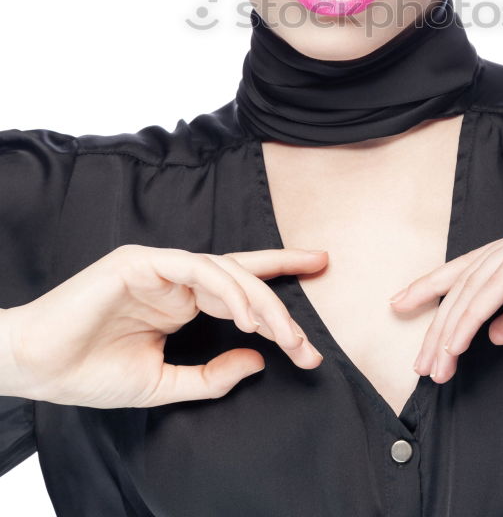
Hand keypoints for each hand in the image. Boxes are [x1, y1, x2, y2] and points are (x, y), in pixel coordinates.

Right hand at [4, 244, 327, 407]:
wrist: (37, 368)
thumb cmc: (91, 373)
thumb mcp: (164, 384)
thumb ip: (211, 374)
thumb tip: (258, 360)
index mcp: (181, 300)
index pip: (240, 280)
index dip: (280, 274)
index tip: (321, 271)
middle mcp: (176, 278)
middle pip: (242, 276)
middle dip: (281, 304)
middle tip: (307, 343)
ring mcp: (159, 266)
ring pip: (225, 270)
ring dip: (259, 302)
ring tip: (281, 335)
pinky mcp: (141, 261)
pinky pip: (196, 268)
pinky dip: (226, 288)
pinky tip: (247, 317)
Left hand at [389, 203, 502, 384]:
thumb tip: (494, 334)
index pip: (476, 271)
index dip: (441, 294)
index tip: (414, 317)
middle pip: (468, 278)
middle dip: (438, 320)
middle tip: (419, 360)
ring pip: (477, 282)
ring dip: (451, 324)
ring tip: (435, 362)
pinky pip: (501, 281)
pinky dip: (475, 311)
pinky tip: (459, 338)